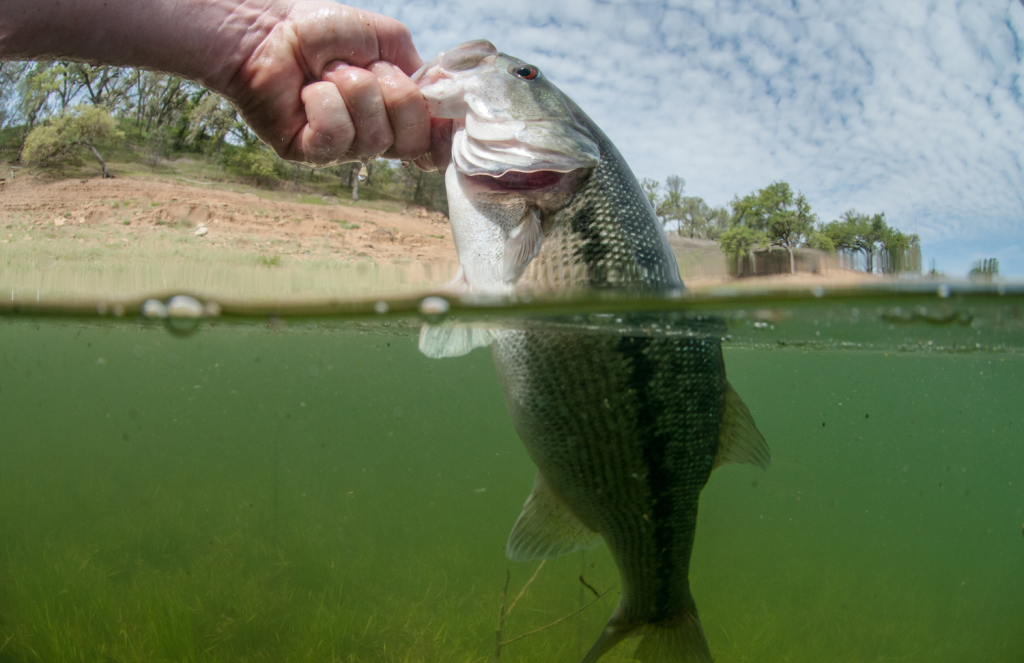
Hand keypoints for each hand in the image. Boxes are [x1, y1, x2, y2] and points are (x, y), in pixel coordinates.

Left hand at [217, 1, 429, 164]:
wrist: (270, 29)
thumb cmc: (324, 32)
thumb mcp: (387, 40)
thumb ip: (420, 69)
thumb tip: (447, 93)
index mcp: (395, 115)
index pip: (431, 142)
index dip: (442, 135)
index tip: (446, 120)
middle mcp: (373, 137)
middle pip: (412, 142)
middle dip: (397, 97)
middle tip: (367, 69)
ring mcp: (342, 150)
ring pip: (374, 138)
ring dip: (354, 90)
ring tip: (330, 73)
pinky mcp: (310, 154)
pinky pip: (337, 136)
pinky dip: (326, 103)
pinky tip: (310, 90)